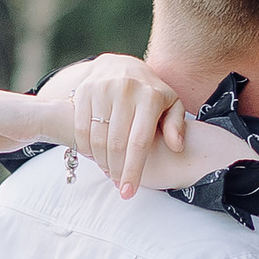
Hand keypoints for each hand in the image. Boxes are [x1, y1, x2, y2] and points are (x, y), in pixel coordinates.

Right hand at [63, 51, 192, 197]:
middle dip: (116, 171)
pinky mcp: (84, 91)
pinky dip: (85, 147)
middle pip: (116, 144)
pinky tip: (93, 156)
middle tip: (118, 184)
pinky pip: (81, 128)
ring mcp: (102, 90)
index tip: (128, 193)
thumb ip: (176, 125)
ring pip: (98, 139)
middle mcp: (126, 90)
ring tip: (108, 171)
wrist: (120, 66)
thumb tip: (176, 147)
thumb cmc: (150, 93)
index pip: (139, 142)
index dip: (133, 170)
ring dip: (101, 162)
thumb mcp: (170, 105)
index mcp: (150, 97)